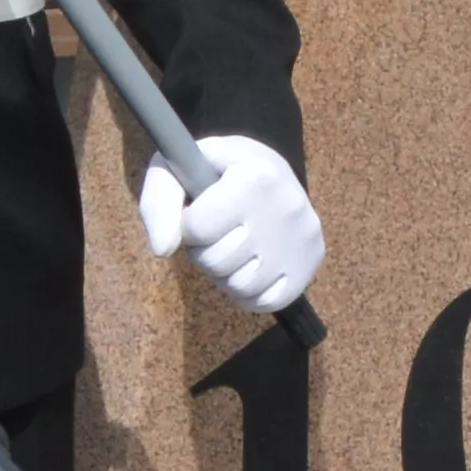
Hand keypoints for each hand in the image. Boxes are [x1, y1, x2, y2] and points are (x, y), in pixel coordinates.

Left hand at [136, 135, 322, 311]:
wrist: (268, 172)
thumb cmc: (216, 170)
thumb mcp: (179, 168)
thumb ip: (159, 202)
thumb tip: (163, 248)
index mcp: (256, 175)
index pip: (197, 228)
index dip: (188, 225)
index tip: (198, 211)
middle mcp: (287, 206)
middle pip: (217, 261)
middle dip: (205, 251)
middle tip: (215, 232)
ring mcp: (303, 239)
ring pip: (240, 285)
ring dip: (225, 273)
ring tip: (232, 246)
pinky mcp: (311, 264)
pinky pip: (265, 302)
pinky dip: (249, 292)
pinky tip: (249, 264)